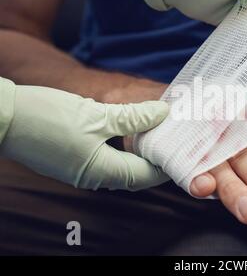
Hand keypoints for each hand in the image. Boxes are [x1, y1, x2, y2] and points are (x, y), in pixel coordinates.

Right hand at [0, 79, 168, 190]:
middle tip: (175, 137)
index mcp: (102, 172)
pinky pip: (107, 157)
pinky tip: (131, 129)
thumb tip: (163, 113)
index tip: (185, 149)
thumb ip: (134, 117)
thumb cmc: (47, 117)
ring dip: (140, 149)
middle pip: (136, 172)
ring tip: (158, 130)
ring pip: (121, 164)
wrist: (3, 116)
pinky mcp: (73, 159)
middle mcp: (93, 177)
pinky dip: (123, 146)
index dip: (167, 163)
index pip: (146, 176)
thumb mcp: (97, 115)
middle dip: (156, 156)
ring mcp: (82, 170)